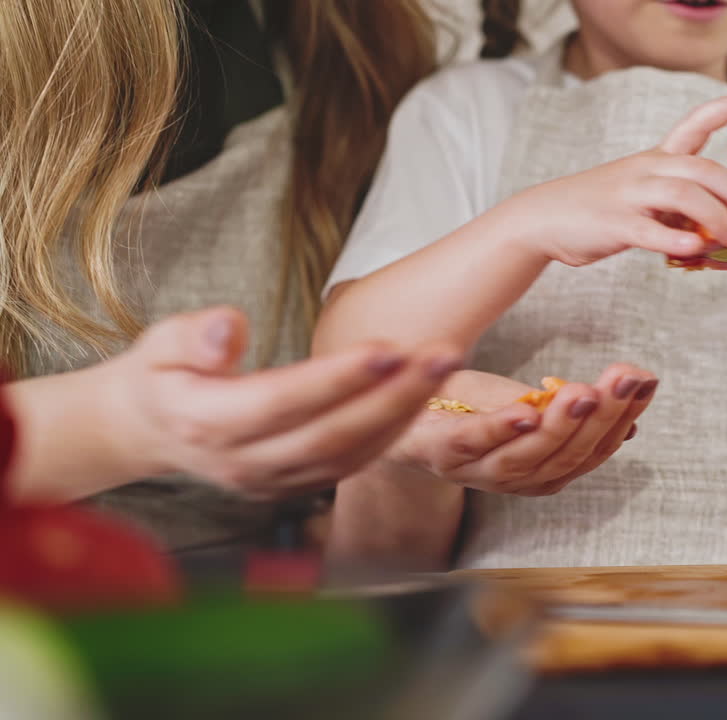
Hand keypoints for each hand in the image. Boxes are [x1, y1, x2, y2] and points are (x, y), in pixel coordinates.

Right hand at [104, 306, 459, 499]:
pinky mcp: (299, 485)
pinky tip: (425, 393)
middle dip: (394, 394)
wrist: (152, 430)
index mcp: (205, 424)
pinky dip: (395, 429)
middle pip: (331, 433)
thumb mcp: (158, 344)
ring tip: (445, 364)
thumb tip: (229, 327)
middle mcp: (245, 463)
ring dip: (406, 411)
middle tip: (441, 353)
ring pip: (352, 453)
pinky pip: (355, 462)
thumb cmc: (163, 374)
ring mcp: (275, 481)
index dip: (335, 379)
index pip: (281, 403)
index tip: (385, 346)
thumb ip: (193, 337)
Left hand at [383, 365, 656, 496]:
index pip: (595, 449)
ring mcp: (479, 471)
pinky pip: (477, 444)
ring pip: (530, 456)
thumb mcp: (526, 403)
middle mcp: (518, 480)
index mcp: (546, 470)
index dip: (623, 416)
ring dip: (562, 425)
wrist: (397, 410)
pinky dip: (503, 429)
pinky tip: (527, 408)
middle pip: (569, 455)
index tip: (645, 379)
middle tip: (625, 379)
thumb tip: (631, 418)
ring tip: (587, 393)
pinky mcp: (442, 453)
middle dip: (602, 417)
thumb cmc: (466, 408)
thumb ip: (569, 412)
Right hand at [510, 93, 726, 266]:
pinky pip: (648, 230)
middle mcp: (645, 169)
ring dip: (718, 218)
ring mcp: (628, 195)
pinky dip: (674, 240)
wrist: (542, 218)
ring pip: (683, 195)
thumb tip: (724, 227)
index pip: (695, 123)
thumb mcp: (643, 196)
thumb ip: (680, 206)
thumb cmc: (600, 209)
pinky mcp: (613, 224)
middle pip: (702, 170)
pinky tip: (696, 250)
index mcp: (656, 158)